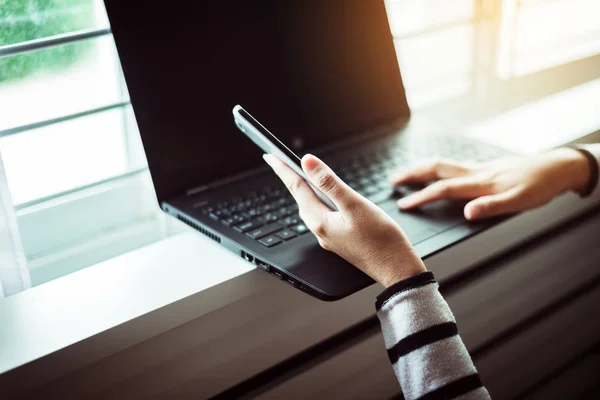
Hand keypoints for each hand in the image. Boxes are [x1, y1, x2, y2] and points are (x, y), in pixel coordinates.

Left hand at [263, 153, 425, 287]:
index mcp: (320, 221)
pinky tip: (326, 198)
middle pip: (301, 198)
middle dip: (290, 179)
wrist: (397, 269)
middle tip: (280, 162)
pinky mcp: (341, 240)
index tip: (270, 155)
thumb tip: (308, 163)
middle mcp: (320, 230)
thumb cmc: (381, 240)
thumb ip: (330, 183)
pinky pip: (323, 216)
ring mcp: (330, 237)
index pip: (296, 188)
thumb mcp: (355, 205)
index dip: (282, 169)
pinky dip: (319, 202)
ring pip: (312, 208)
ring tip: (299, 176)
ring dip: (304, 191)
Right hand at [390, 148, 590, 219]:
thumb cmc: (539, 187)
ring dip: (422, 168)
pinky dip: (437, 168)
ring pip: (443, 164)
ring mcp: (479, 168)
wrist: (557, 168)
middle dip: (412, 174)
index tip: (403, 205)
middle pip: (436, 168)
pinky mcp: (485, 167)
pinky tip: (437, 173)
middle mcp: (476, 173)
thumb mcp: (519, 202)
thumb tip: (467, 212)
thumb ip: (492, 207)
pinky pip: (453, 165)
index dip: (421, 197)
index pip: (443, 189)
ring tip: (407, 175)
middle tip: (393, 181)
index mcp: (480, 183)